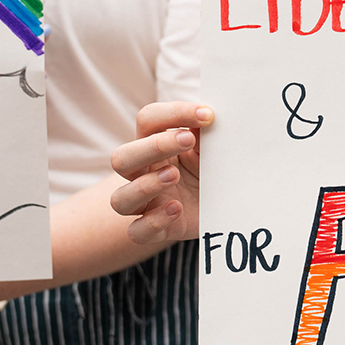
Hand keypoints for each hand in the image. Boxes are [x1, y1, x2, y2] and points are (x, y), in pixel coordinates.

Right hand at [110, 102, 213, 243]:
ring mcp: (146, 204)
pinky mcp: (157, 230)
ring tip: (174, 176)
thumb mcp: (212, 148)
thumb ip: (207, 133)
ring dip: (146, 185)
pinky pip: (137, 231)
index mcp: (155, 145)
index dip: (174, 113)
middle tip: (187, 140)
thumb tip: (209, 114)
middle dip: (153, 147)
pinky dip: (154, 221)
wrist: (225, 206)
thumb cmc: (211, 169)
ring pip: (120, 199)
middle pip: (121, 158)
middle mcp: (143, 173)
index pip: (148, 120)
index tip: (208, 115)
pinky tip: (176, 208)